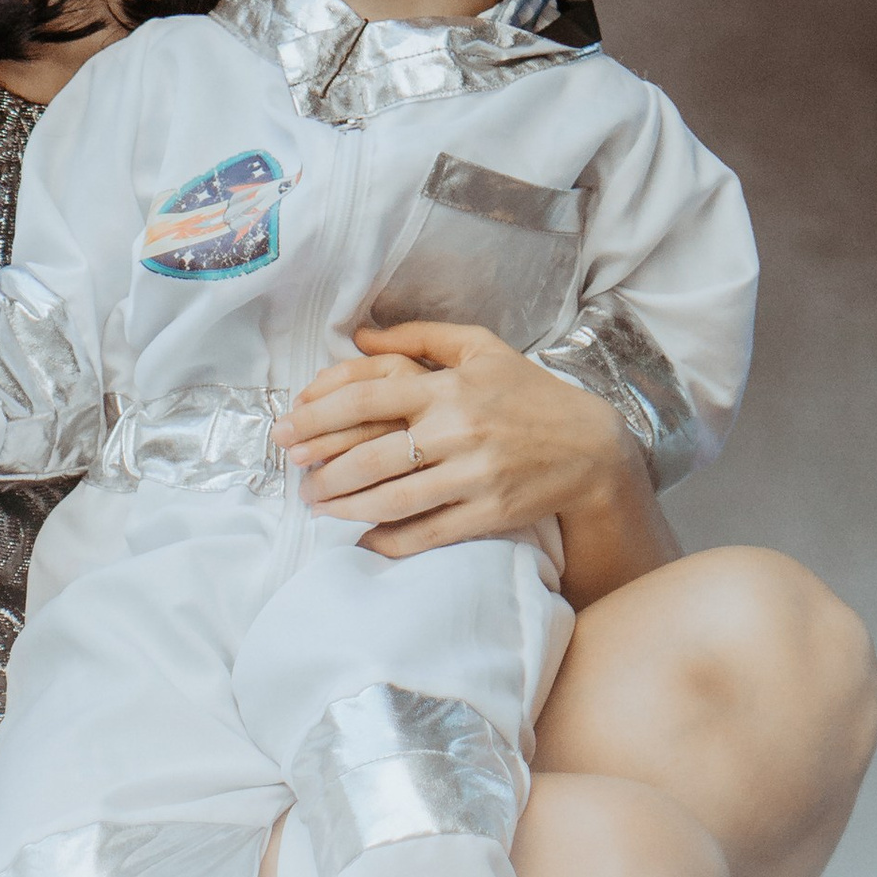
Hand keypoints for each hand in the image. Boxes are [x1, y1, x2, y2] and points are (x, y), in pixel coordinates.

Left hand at [276, 322, 652, 575]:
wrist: (590, 447)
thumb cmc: (529, 394)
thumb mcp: (481, 349)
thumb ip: (419, 339)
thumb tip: (361, 335)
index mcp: (448, 387)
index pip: (366, 397)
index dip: (317, 415)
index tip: (286, 429)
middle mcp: (457, 430)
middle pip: (370, 455)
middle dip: (322, 470)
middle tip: (295, 478)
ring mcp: (473, 475)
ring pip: (392, 499)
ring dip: (345, 507)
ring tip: (318, 506)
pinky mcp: (488, 513)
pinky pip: (426, 533)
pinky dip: (389, 541)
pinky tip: (363, 539)